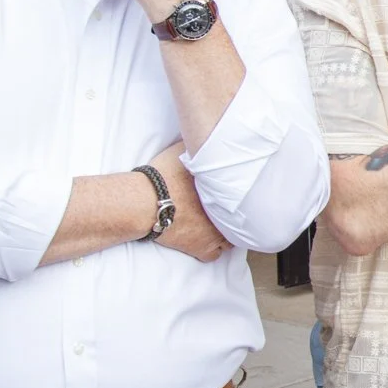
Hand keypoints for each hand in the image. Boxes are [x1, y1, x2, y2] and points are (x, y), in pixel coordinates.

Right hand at [145, 142, 230, 261]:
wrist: (144, 202)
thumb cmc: (163, 176)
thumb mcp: (183, 150)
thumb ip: (199, 145)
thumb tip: (209, 132)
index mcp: (223, 191)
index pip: (243, 194)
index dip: (238, 193)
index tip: (234, 192)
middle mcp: (223, 212)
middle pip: (239, 217)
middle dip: (232, 213)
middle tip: (225, 208)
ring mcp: (213, 233)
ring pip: (230, 238)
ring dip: (226, 231)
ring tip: (218, 224)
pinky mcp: (199, 248)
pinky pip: (213, 255)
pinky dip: (212, 250)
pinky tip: (207, 241)